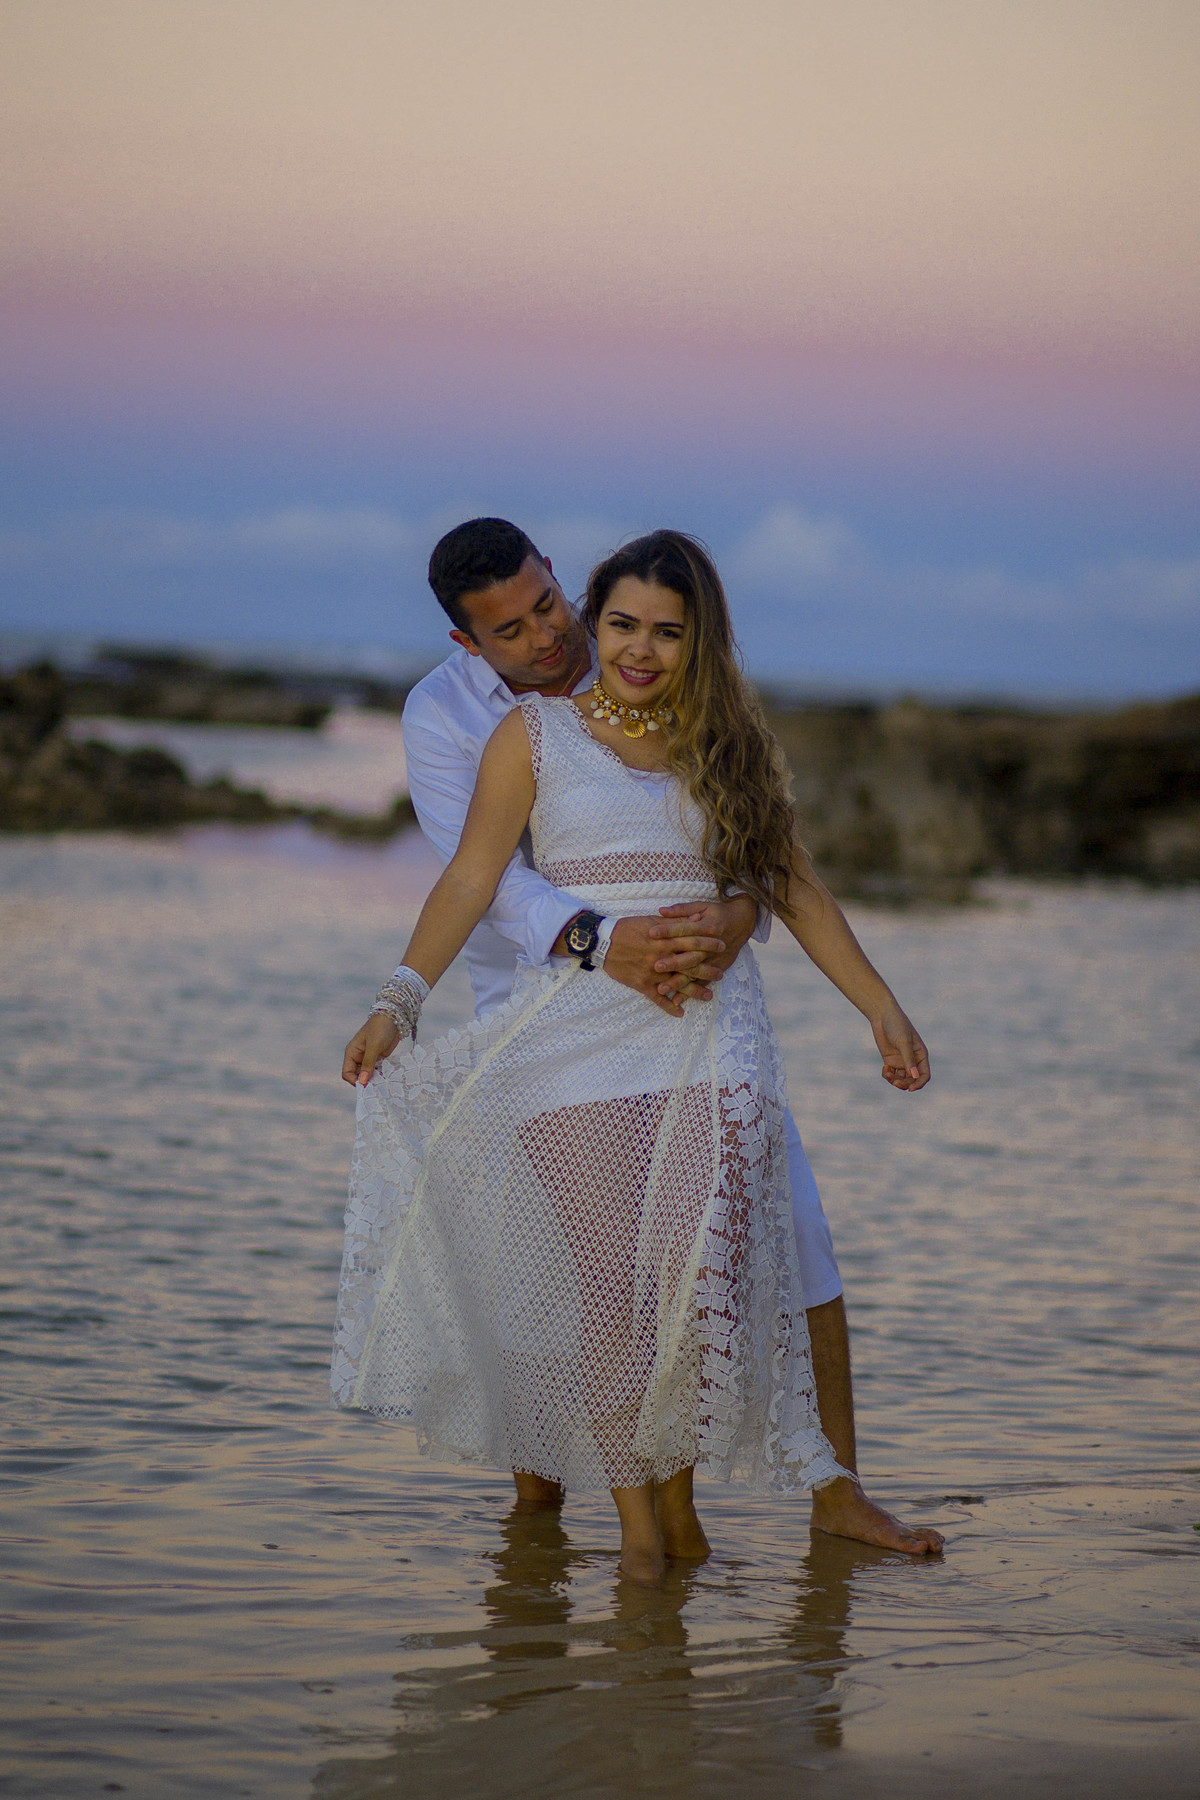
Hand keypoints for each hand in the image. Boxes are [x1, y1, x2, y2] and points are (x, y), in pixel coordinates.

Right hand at [341, 1013, 401, 1086]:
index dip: (354, 1081)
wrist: (394, 1017)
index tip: (366, 1085)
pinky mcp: (379, 1058)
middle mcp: (358, 1057)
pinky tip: (387, 1079)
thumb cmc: (380, 1028)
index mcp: (352, 1053)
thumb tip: (362, 1082)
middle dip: (365, 1082)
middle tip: (376, 1087)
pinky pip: (377, 1071)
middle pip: (357, 1076)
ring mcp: (369, 1058)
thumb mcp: (374, 1046)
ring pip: (368, 1075)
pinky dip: (381, 1075)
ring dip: (374, 1080)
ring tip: (382, 1084)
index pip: (347, 1073)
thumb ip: (368, 1064)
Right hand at [594, 913, 727, 1017]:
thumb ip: (675, 922)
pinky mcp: (642, 984)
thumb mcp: (651, 920)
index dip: (708, 944)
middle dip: (707, 971)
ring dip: (694, 992)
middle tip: (721, 975)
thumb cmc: (627, 928)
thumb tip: (697, 917)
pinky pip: (657, 998)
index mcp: (664, 940)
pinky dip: (668, 1006)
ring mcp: (652, 973)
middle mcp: (661, 958)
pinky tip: (679, 1013)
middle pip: (689, 965)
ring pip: (677, 984)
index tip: (722, 946)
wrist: (602, 942)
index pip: (692, 942)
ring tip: (708, 997)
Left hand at [649, 895, 758, 1000]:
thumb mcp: (702, 906)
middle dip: (673, 961)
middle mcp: (710, 945)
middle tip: (656, 966)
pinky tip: (677, 1001)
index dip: (668, 930)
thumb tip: (661, 910)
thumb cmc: (719, 913)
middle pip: (690, 954)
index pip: (684, 929)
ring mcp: (714, 959)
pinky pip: (703, 982)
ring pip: (695, 971)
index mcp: (706, 926)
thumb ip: (682, 910)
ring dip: (679, 981)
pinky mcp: (717, 968)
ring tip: (662, 988)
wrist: (743, 923)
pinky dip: (690, 992)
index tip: (651, 933)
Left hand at [870, 1005, 930, 1090]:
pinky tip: (885, 1068)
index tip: (911, 1089)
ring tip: (888, 1074)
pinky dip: (888, 1075)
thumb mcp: (903, 1042)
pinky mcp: (890, 1060)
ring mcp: (901, 1061)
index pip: (924, 1075)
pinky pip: (891, 1074)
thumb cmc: (896, 1025)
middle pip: (912, 1080)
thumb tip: (915, 1076)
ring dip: (895, 1081)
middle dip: (905, 1084)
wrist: (882, 1016)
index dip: (919, 1084)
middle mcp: (912, 1060)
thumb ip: (908, 1059)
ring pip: (901, 1079)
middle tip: (896, 1082)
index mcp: (921, 1055)